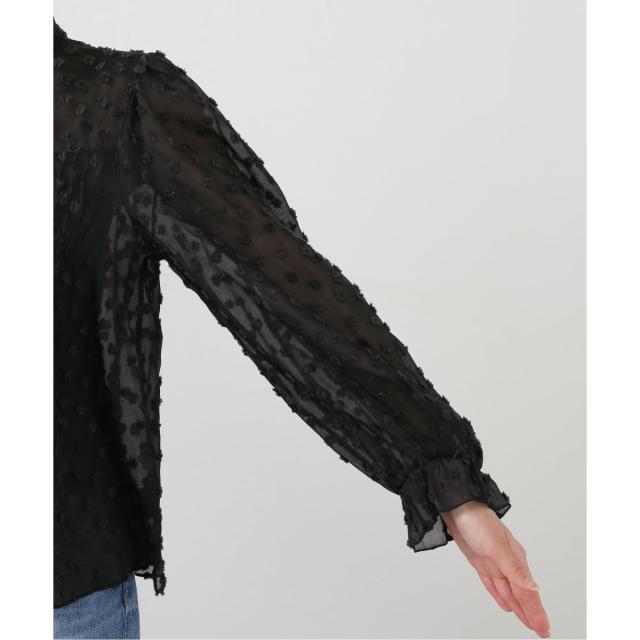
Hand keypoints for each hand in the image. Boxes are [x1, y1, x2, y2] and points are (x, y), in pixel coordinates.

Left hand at [440, 501, 550, 638]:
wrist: (457, 505)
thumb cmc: (477, 521)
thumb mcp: (496, 547)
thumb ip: (514, 570)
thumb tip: (535, 588)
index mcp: (515, 559)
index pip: (528, 593)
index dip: (537, 613)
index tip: (545, 630)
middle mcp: (507, 562)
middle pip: (522, 595)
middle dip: (532, 614)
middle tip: (542, 631)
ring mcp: (494, 562)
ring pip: (509, 592)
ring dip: (519, 608)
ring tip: (528, 622)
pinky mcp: (480, 561)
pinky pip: (493, 584)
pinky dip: (500, 596)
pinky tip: (506, 604)